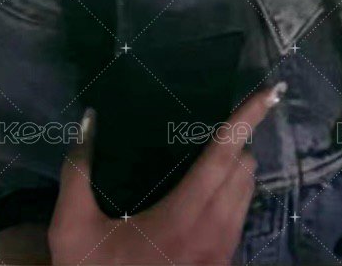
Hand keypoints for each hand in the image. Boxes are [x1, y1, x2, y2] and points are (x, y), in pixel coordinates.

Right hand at [48, 83, 285, 264]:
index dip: (247, 119)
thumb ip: (78, 172)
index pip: (224, 155)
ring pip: (247, 194)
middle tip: (218, 125)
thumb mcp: (71, 228)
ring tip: (214, 155)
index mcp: (181, 218)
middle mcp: (212, 235)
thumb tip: (88, 121)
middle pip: (243, 169)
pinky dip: (235, 194)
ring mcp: (221, 255)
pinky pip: (241, 217)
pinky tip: (211, 191)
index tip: (270, 92)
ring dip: (238, 168)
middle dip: (238, 141)